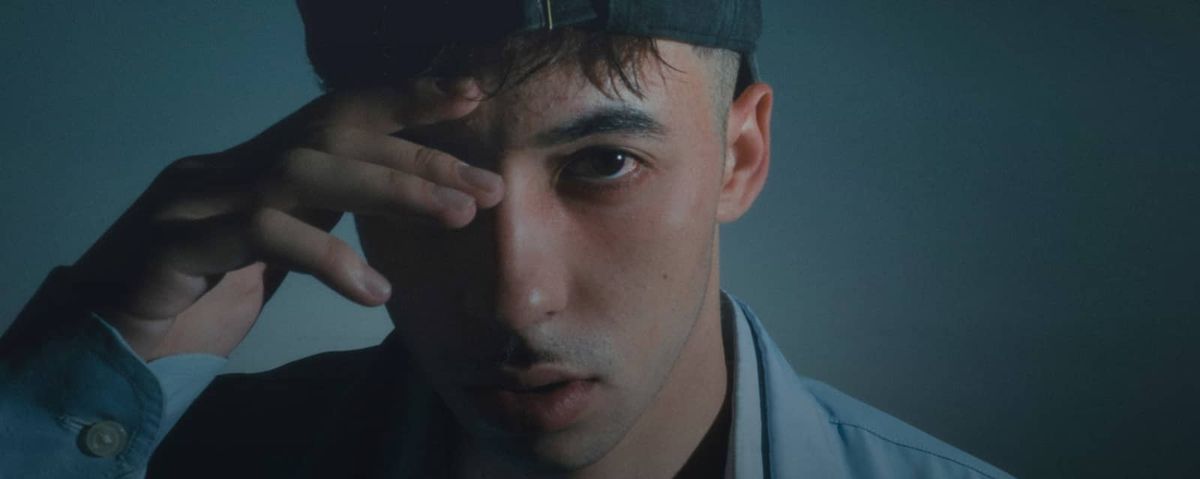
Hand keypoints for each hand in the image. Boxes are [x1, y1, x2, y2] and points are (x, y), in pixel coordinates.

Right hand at [68, 78, 500, 360]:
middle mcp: (223, 168)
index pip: (335, 115)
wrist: (105, 346)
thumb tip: (400, 198)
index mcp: (251, 165)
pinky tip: (375, 290)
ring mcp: (194, 200)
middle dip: (419, 154)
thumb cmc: (196, 302)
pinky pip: (263, 233)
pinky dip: (328, 256)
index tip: (469, 97)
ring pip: (305, 170)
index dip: (403, 100)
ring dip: (391, 188)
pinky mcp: (174, 246)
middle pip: (333, 135)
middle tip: (488, 185)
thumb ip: (320, 216)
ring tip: (456, 216)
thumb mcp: (274, 253)